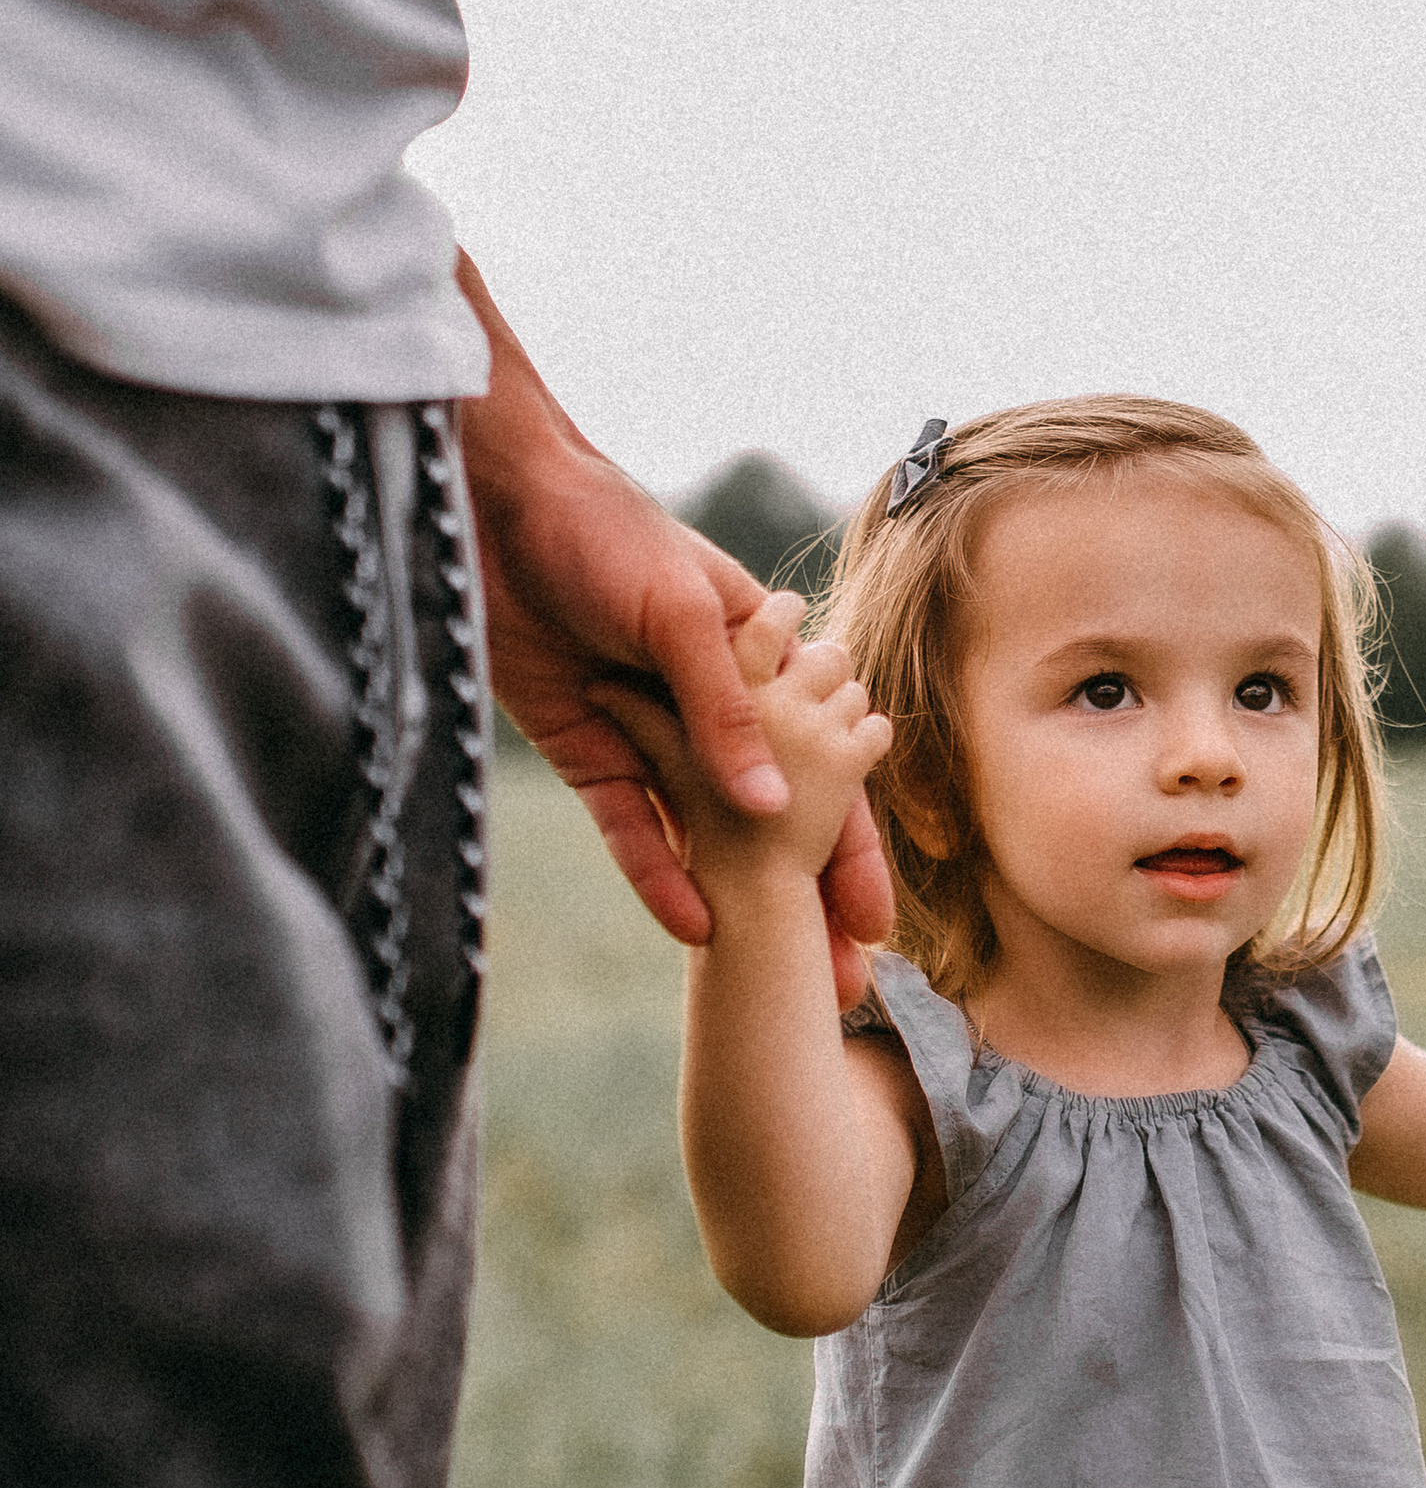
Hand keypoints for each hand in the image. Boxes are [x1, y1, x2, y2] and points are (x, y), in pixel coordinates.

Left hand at [455, 253, 896, 985]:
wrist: (491, 499)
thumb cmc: (603, 526)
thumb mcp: (681, 610)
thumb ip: (726, 709)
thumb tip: (768, 809)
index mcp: (761, 664)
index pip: (825, 772)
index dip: (850, 850)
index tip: (873, 925)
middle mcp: (714, 709)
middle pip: (774, 826)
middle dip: (806, 904)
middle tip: (837, 989)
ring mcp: (651, 735)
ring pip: (707, 840)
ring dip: (741, 907)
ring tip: (771, 984)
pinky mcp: (588, 749)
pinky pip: (630, 828)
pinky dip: (656, 876)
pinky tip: (690, 930)